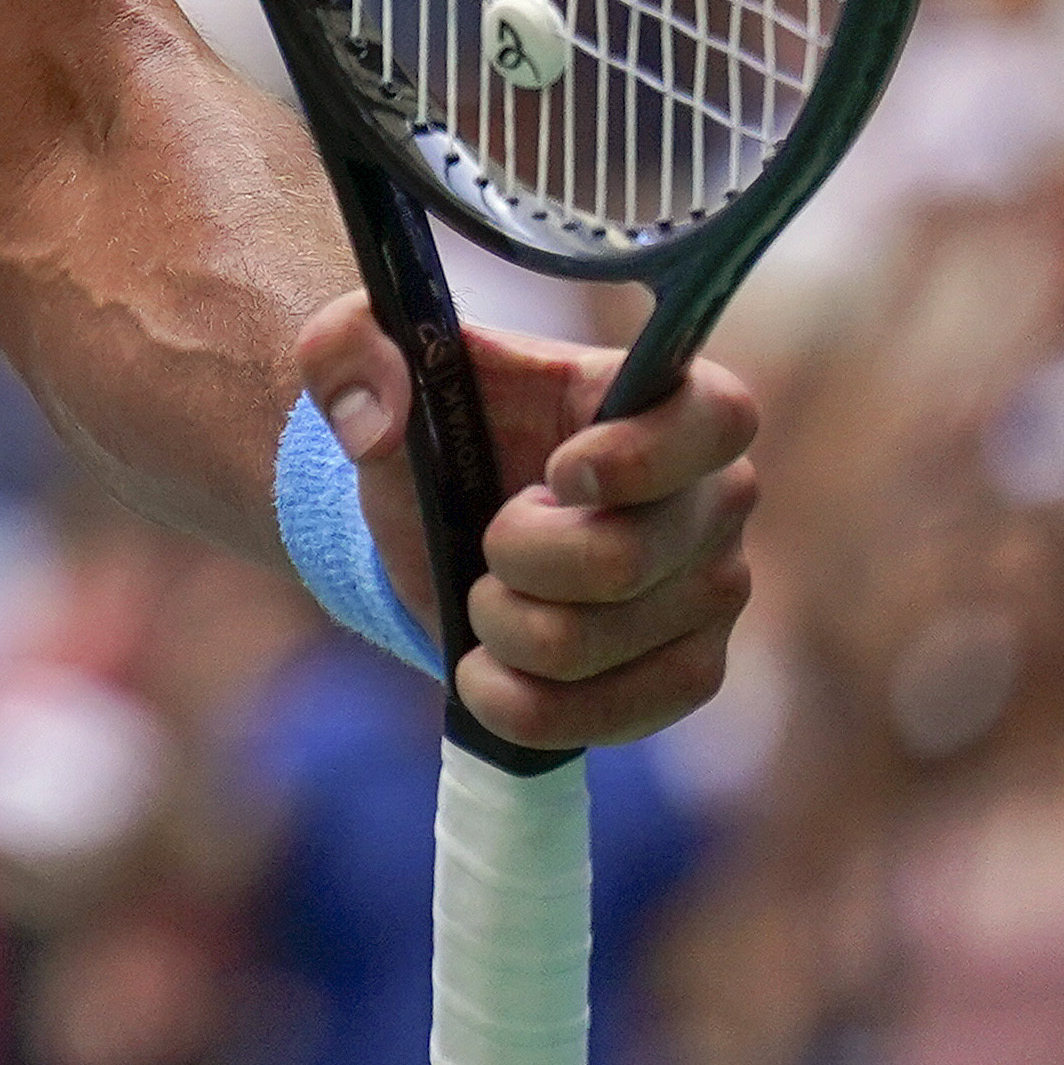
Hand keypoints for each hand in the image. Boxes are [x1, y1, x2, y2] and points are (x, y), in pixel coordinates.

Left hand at [295, 293, 758, 748]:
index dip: (640, 456)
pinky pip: (606, 718)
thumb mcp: (370, 352)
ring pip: (591, 644)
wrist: (444, 517)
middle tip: (487, 537)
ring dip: (500, 627)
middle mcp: (716, 495)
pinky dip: (517, 703)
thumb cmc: (437, 422)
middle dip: (512, 558)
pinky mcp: (689, 673)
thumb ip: (347, 346)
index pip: (716, 418)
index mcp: (666, 396)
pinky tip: (488, 671)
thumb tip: (373, 423)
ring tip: (487, 592)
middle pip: (623, 558)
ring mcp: (715, 591)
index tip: (558, 472)